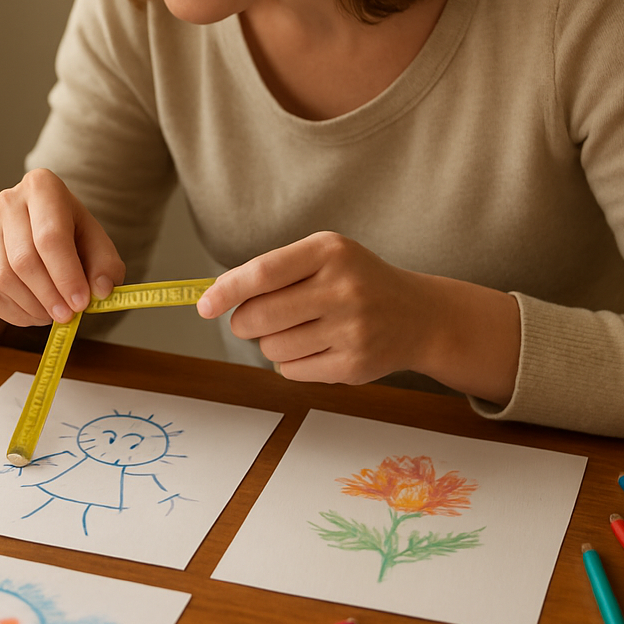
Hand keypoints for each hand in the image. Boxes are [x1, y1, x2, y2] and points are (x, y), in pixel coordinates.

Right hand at [0, 168, 125, 326]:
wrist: (44, 229)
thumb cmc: (73, 235)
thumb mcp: (98, 243)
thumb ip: (106, 266)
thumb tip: (101, 290)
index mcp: (42, 186)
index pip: (50, 237)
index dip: (66, 275)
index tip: (81, 303)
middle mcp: (7, 201)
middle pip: (23, 260)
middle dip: (49, 296)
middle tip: (68, 315)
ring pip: (1, 279)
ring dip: (31, 307)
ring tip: (53, 314)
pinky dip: (10, 313)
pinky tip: (32, 314)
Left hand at [197, 231, 519, 402]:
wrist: (419, 315)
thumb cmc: (356, 281)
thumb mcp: (324, 256)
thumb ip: (272, 271)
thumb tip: (215, 297)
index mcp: (329, 252)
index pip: (261, 273)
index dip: (225, 292)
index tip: (204, 306)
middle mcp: (343, 288)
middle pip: (258, 317)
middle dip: (245, 322)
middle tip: (255, 320)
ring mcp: (351, 328)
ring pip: (271, 349)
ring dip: (271, 344)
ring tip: (300, 330)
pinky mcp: (354, 365)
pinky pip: (292, 372)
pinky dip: (292, 363)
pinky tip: (317, 347)